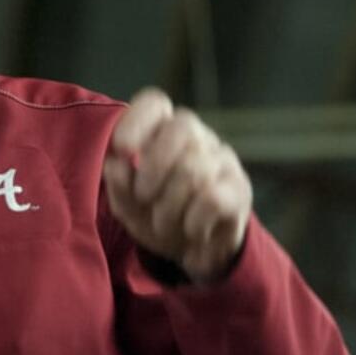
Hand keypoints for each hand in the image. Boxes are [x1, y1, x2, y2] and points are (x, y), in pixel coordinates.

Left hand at [102, 88, 251, 283]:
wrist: (191, 250)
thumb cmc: (154, 214)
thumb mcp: (128, 204)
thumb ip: (118, 184)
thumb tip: (116, 165)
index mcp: (163, 131)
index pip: (155, 103)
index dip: (136, 121)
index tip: (122, 149)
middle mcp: (197, 137)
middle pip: (182, 127)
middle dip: (155, 165)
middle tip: (142, 196)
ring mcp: (222, 159)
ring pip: (195, 168)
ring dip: (169, 205)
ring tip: (162, 223)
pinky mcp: (239, 188)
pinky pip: (212, 197)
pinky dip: (193, 220)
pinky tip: (191, 230)